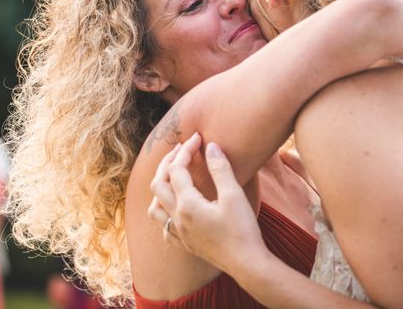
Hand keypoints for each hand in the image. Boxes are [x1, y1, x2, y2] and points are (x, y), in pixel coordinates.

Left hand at [150, 137, 268, 273]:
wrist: (247, 264)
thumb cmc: (242, 229)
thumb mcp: (234, 195)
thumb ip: (220, 168)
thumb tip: (210, 146)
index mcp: (187, 204)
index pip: (177, 169)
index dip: (185, 150)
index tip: (197, 138)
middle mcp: (177, 218)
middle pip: (158, 184)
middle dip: (167, 163)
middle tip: (181, 150)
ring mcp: (179, 234)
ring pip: (154, 208)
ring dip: (160, 189)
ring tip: (173, 177)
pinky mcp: (186, 245)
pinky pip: (164, 227)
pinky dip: (165, 213)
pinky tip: (175, 210)